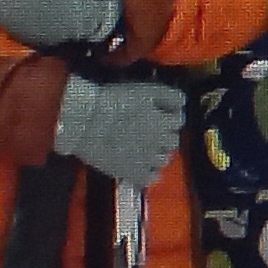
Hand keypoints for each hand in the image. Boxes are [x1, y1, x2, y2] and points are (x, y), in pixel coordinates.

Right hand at [53, 74, 189, 187]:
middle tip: (150, 129)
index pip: (179, 120)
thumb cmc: (111, 101)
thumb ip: (168, 95)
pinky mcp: (133, 173)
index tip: (161, 113)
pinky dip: (149, 172)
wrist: (84, 122)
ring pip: (164, 159)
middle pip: (173, 140)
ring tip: (143, 146)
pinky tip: (139, 164)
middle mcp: (159, 142)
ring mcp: (147, 160)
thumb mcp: (144, 90)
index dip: (170, 114)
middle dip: (165, 134)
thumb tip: (183, 102)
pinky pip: (151, 177)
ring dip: (157, 152)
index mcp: (163, 121)